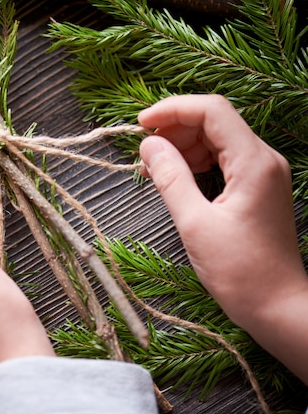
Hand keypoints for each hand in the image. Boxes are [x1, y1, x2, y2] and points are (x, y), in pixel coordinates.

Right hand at [138, 94, 307, 383]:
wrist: (277, 307)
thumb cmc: (239, 272)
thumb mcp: (195, 224)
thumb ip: (171, 178)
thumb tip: (149, 145)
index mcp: (253, 163)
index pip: (212, 111)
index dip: (173, 110)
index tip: (140, 124)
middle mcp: (263, 160)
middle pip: (215, 122)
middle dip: (175, 130)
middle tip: (143, 154)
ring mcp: (262, 174)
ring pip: (217, 140)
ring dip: (183, 147)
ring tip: (153, 169)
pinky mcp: (256, 188)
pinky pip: (222, 161)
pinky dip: (195, 163)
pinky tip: (174, 178)